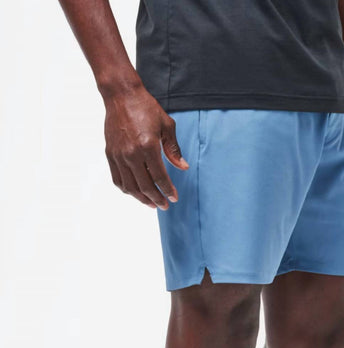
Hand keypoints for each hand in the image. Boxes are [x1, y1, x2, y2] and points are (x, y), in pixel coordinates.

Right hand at [103, 85, 187, 208]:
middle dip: (157, 199)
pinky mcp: (110, 154)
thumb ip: (174, 149)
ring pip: (130, 187)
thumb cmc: (146, 108)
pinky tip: (136, 192)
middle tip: (165, 205)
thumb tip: (183, 167)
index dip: (168, 190)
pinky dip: (127, 189)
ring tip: (152, 203)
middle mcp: (132, 153)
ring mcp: (119, 155)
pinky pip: (118, 179)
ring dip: (142, 198)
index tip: (174, 198)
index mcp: (148, 146)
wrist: (121, 95)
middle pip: (145, 186)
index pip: (160, 177)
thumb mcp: (166, 126)